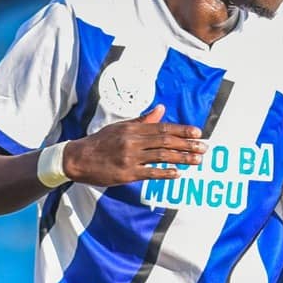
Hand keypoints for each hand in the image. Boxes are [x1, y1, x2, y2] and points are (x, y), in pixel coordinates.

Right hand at [62, 105, 204, 185]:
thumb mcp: (121, 127)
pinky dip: (165, 173)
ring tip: (197, 160)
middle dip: (187, 145)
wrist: (77, 158)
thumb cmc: (101, 142)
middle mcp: (132, 141)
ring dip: (182, 158)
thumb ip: (143, 120)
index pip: (162, 128)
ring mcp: (129, 158)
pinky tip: (178, 173)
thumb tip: (161, 109)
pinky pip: (150, 173)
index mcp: (132, 129)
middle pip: (165, 141)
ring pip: (161, 156)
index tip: (198, 133)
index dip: (181, 130)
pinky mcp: (126, 173)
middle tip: (204, 147)